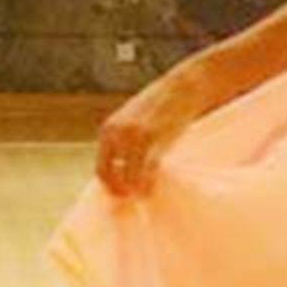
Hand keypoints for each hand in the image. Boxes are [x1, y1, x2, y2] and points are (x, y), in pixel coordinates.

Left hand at [96, 68, 208, 197]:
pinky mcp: (155, 137)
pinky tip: (149, 190)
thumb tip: (123, 168)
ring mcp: (135, 135)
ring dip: (133, 190)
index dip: (110, 185)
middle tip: (131, 200)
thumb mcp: (134, 120)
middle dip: (119, 191)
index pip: (101, 167)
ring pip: (126, 175)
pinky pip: (146, 169)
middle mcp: (117, 132)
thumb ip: (125, 140)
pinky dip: (146, 184)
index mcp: (109, 129)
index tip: (122, 195)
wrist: (185, 86)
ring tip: (143, 195)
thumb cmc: (162, 105)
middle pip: (108, 174)